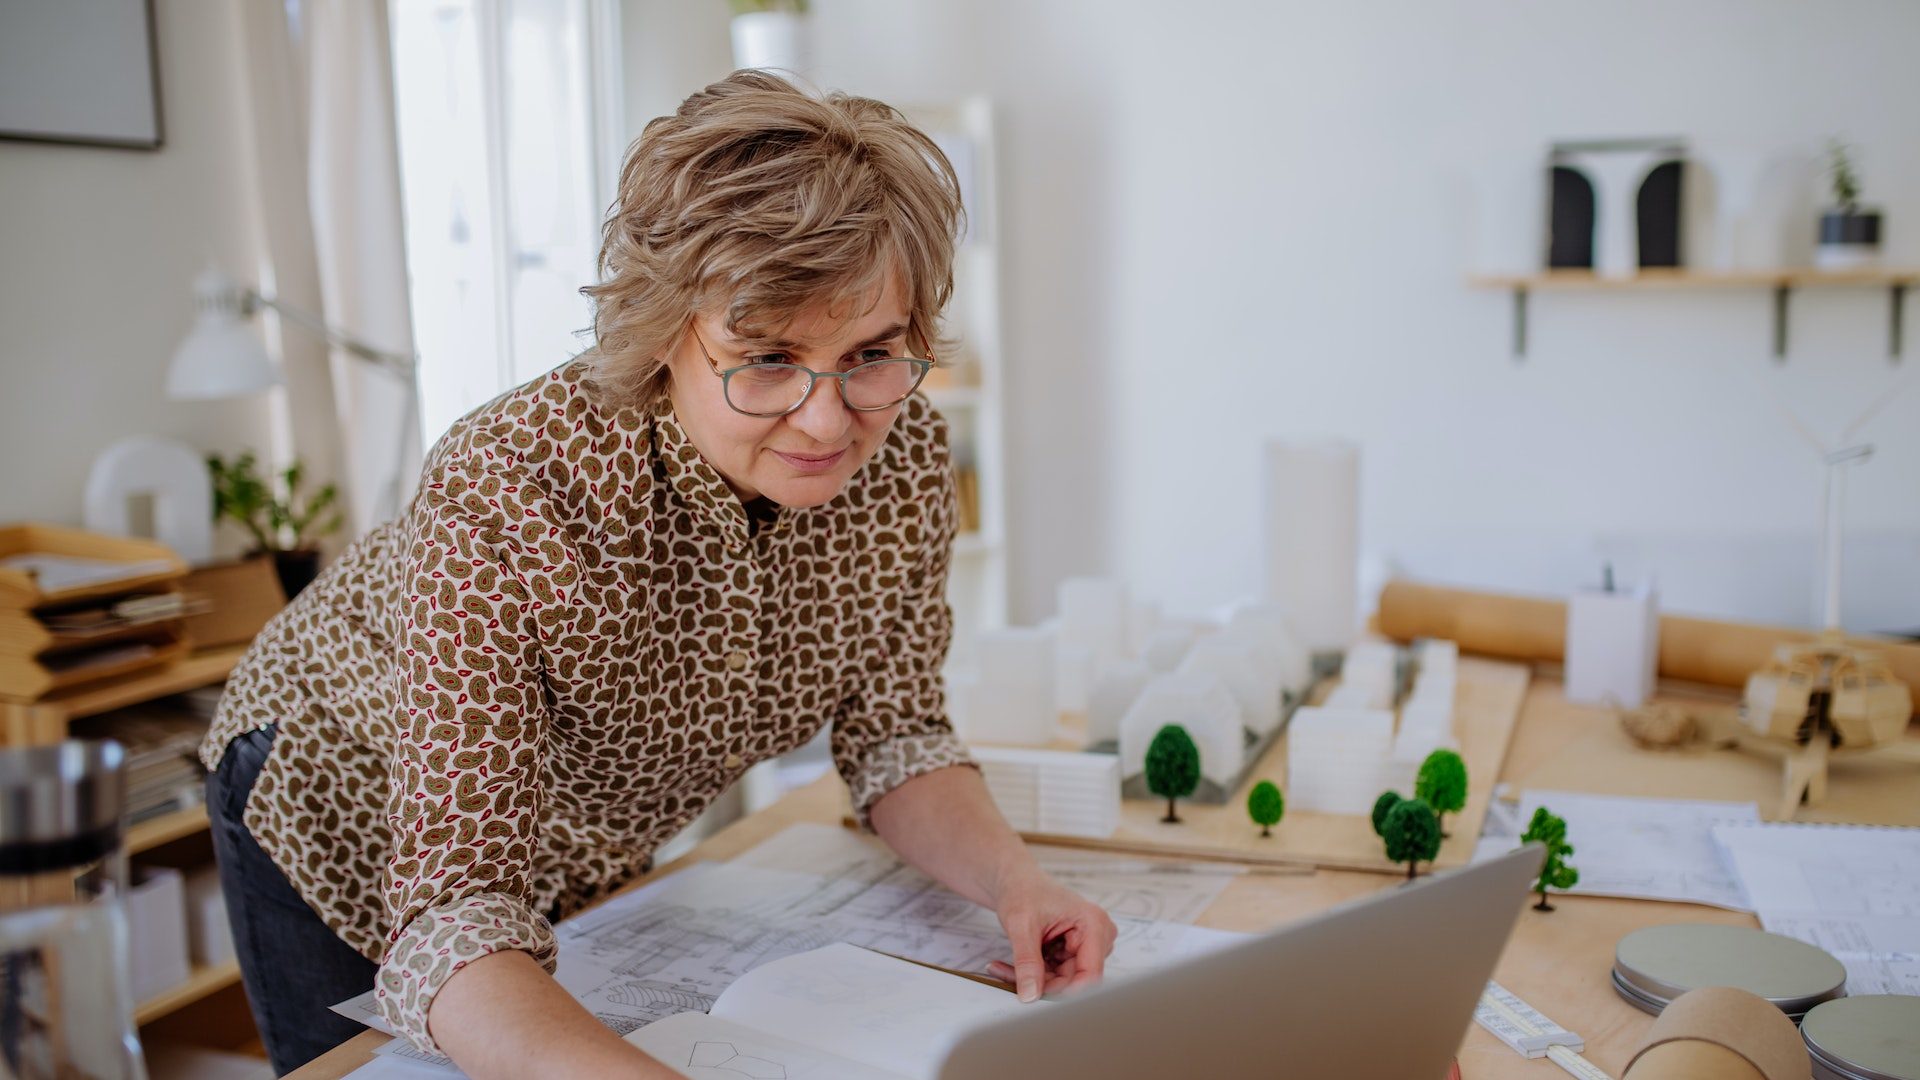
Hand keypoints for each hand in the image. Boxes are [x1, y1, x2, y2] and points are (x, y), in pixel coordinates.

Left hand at [985, 866, 1117, 1001]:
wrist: (1016, 881)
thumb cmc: (1023, 891)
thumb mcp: (1021, 925)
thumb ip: (1027, 961)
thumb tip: (1030, 995)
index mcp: (1093, 924)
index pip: (1090, 974)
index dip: (1066, 992)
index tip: (1036, 996)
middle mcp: (1097, 936)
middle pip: (1075, 980)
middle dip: (1041, 983)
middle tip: (1009, 976)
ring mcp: (1087, 946)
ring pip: (1063, 981)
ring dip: (1034, 979)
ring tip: (1005, 967)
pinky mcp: (1075, 953)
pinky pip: (1056, 976)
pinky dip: (1034, 974)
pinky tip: (1014, 965)